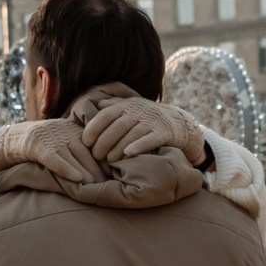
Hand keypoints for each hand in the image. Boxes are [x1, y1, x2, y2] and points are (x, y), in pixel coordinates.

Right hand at [0, 119, 103, 182]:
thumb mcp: (65, 140)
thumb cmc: (44, 144)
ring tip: (98, 189)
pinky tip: (77, 179)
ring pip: (74, 159)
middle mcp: (66, 133)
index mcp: (75, 131)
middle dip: (99, 172)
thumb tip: (104, 169)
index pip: (95, 148)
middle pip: (88, 155)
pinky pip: (55, 160)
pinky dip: (66, 169)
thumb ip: (81, 150)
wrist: (14, 138)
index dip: (105, 164)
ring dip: (87, 174)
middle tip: (111, 189)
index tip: (117, 178)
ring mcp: (52, 139)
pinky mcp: (39, 147)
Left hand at [80, 97, 205, 166]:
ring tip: (109, 161)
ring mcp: (152, 121)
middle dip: (104, 142)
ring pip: (132, 133)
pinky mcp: (164, 132)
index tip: (85, 142)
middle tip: (96, 156)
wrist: (179, 123)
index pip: (106, 115)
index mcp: (127, 106)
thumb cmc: (148, 118)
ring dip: (118, 147)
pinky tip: (129, 154)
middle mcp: (138, 111)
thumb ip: (114, 106)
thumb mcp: (131, 108)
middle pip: (117, 126)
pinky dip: (139, 145)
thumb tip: (96, 105)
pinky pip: (150, 139)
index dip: (94, 128)